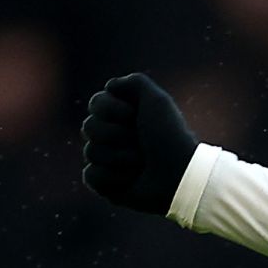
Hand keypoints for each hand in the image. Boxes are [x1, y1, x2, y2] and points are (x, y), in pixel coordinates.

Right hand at [81, 72, 198, 214]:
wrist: (179, 174)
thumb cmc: (169, 136)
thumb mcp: (157, 100)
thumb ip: (134, 82)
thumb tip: (110, 87)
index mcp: (122, 116)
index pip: (95, 104)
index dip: (111, 110)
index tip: (134, 116)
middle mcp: (112, 136)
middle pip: (89, 127)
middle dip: (117, 135)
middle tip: (142, 144)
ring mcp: (108, 160)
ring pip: (91, 152)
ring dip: (120, 157)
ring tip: (142, 164)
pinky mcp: (106, 185)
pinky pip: (91, 176)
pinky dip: (112, 178)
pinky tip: (131, 180)